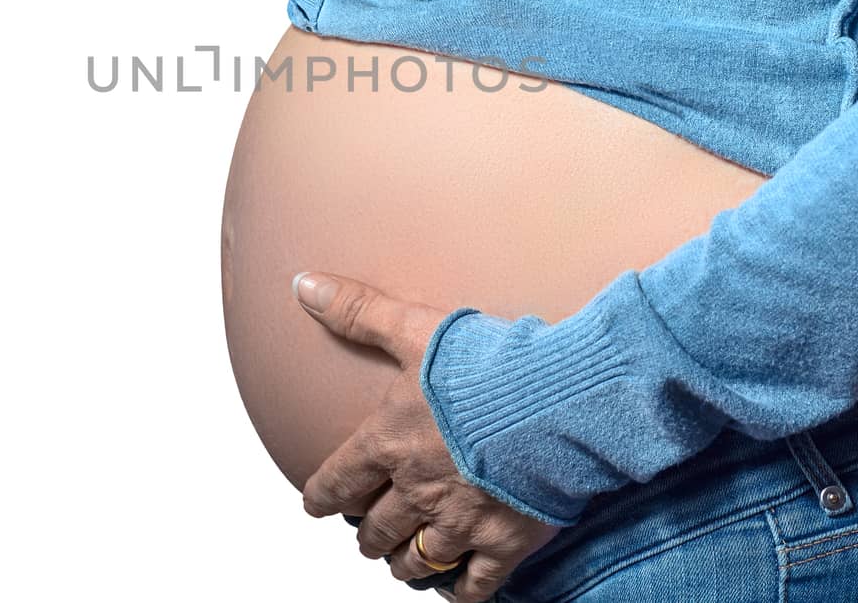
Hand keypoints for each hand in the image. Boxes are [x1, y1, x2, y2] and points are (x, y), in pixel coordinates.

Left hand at [292, 271, 560, 602]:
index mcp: (386, 442)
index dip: (322, 496)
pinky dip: (461, 590)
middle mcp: (415, 490)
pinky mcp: (504, 543)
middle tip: (368, 535)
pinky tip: (457, 589)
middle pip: (376, 528)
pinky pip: (473, 584)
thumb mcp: (413, 327)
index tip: (315, 505)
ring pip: (418, 559)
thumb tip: (302, 284)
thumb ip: (356, 311)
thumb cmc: (486, 364)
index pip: (337, 481)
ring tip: (403, 562)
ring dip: (405, 562)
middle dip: (368, 533)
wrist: (555, 402)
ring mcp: (459, 522)